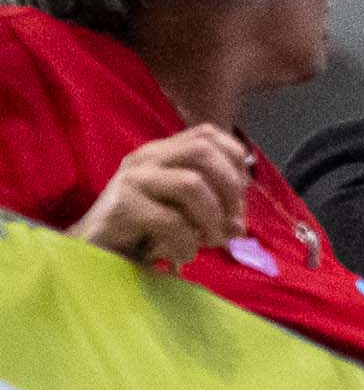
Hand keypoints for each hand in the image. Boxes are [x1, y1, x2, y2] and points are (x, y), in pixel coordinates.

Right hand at [73, 125, 249, 265]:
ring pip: (191, 183)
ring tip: (209, 241)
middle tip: (231, 223)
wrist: (98, 254)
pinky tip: (183, 255)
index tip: (239, 198)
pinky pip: (171, 221)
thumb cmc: (147, 232)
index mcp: (165, 152)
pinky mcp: (122, 206)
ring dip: (212, 219)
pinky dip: (188, 243)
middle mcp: (147, 157)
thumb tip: (240, 226)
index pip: (209, 135)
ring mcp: (132, 179)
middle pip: (203, 150)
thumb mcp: (187, 215)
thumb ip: (216, 213)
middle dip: (230, 189)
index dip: (235, 164)